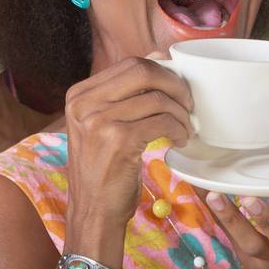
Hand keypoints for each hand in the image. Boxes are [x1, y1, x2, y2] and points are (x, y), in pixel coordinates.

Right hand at [61, 57, 192, 253]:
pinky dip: (178, 130)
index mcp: (79, 94)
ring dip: (181, 114)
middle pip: (143, 71)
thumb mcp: (102, 125)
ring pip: (157, 98)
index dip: (162, 72)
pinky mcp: (118, 140)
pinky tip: (178, 141)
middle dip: (175, 84)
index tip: (177, 89)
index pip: (130, 64)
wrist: (92, 211)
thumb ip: (124, 94)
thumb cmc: (102, 169)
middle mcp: (84, 103)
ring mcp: (99, 120)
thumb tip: (159, 57)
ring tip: (185, 129)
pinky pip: (162, 122)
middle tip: (188, 104)